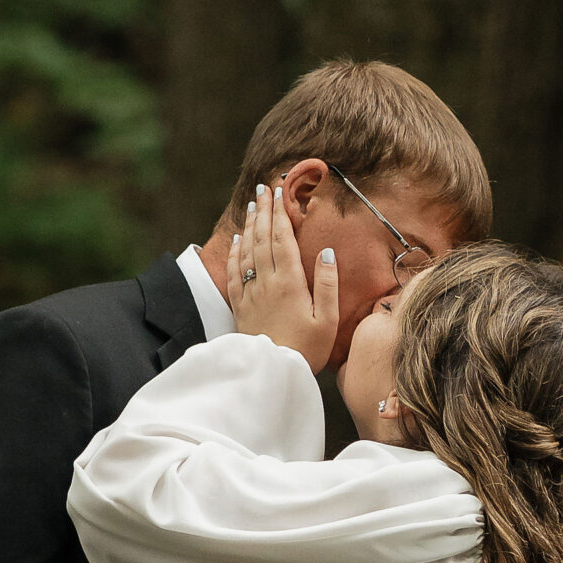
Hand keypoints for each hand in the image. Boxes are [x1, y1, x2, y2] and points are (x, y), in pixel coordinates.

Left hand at [227, 185, 338, 373]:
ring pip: (247, 251)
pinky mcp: (241, 306)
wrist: (272, 373)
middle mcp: (266, 282)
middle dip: (264, 211)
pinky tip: (237, 240)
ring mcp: (251, 293)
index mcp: (289, 282)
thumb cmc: (306, 349)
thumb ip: (328, 285)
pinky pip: (235, 272)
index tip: (279, 192)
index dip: (280, 214)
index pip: (282, 239)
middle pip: (262, 239)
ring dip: (250, 226)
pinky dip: (235, 252)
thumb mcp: (327, 320)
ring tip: (253, 206)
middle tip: (263, 189)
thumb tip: (326, 253)